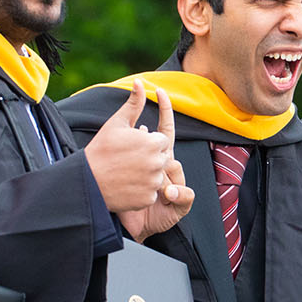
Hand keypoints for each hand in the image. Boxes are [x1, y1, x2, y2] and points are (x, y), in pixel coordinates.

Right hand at [85, 80, 174, 212]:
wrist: (86, 181)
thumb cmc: (100, 149)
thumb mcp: (117, 123)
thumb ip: (134, 103)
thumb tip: (141, 82)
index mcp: (153, 142)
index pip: (160, 140)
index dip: (146, 142)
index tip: (130, 147)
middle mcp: (157, 163)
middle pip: (161, 157)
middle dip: (148, 158)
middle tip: (126, 160)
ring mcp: (153, 183)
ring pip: (156, 176)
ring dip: (145, 174)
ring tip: (124, 172)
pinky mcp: (148, 199)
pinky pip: (150, 192)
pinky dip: (140, 190)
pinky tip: (125, 185)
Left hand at [116, 88, 194, 239]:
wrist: (122, 219)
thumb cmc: (119, 182)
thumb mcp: (122, 142)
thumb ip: (131, 112)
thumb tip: (138, 82)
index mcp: (156, 153)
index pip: (165, 129)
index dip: (164, 110)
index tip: (160, 92)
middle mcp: (167, 167)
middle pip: (170, 152)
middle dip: (159, 157)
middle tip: (145, 162)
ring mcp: (174, 184)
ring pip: (177, 172)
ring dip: (164, 178)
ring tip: (155, 185)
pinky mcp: (178, 202)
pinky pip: (183, 194)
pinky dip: (174, 194)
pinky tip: (165, 195)